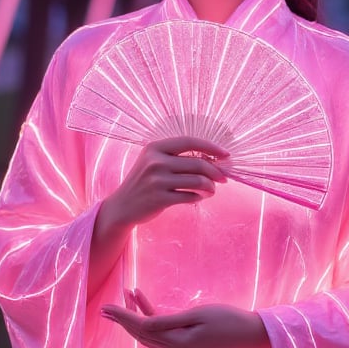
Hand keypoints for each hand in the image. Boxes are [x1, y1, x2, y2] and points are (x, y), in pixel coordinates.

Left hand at [101, 289, 269, 347]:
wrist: (250, 333)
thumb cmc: (227, 318)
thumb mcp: (197, 314)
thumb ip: (168, 320)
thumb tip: (142, 324)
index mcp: (178, 344)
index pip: (143, 329)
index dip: (124, 317)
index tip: (107, 307)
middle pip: (142, 336)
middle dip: (124, 320)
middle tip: (105, 307)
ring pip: (151, 336)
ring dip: (137, 318)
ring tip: (126, 296)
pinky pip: (162, 336)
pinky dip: (153, 320)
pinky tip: (146, 302)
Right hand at [105, 136, 227, 229]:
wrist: (122, 206)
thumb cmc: (144, 181)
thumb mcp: (154, 162)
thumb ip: (177, 157)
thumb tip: (213, 158)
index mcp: (155, 147)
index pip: (190, 141)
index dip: (211, 147)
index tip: (226, 154)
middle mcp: (155, 162)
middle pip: (198, 163)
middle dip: (216, 171)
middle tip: (223, 178)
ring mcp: (157, 181)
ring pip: (197, 181)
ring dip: (210, 187)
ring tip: (211, 190)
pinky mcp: (160, 199)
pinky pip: (190, 196)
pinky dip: (199, 197)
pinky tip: (199, 197)